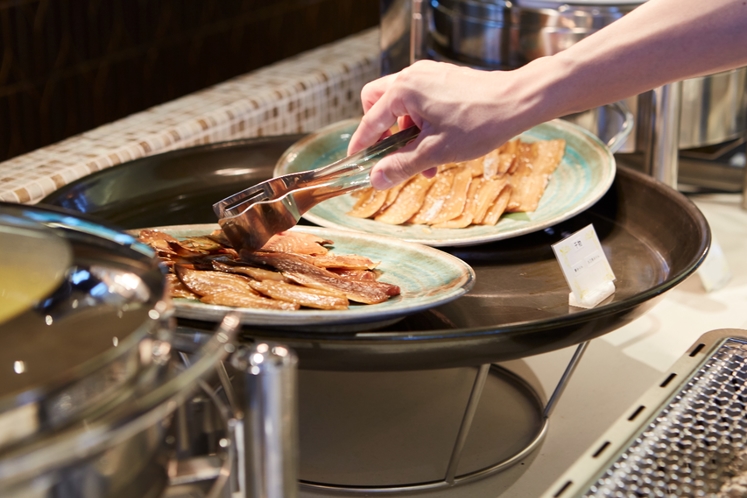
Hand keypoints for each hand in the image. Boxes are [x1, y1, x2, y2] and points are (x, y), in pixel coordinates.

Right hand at [347, 60, 544, 188]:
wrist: (519, 102)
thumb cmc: (479, 123)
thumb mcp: (436, 151)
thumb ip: (401, 166)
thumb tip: (376, 180)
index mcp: (404, 90)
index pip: (370, 121)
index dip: (361, 145)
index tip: (355, 162)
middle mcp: (412, 76)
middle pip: (377, 103)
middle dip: (381, 132)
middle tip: (390, 154)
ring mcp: (429, 75)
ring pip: (401, 106)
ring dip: (406, 134)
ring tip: (426, 162)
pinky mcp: (443, 80)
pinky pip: (420, 101)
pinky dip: (422, 124)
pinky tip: (439, 145)